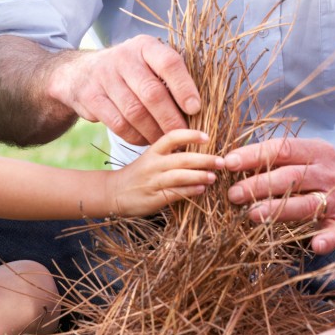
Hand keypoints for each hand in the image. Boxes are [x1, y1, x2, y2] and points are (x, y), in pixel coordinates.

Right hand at [48, 35, 201, 144]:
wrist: (80, 72)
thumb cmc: (130, 70)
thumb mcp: (148, 62)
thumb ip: (170, 77)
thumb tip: (199, 108)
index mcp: (145, 46)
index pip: (169, 63)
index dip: (184, 87)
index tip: (195, 108)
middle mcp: (123, 58)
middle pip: (152, 93)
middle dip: (171, 118)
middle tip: (185, 134)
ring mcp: (104, 77)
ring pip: (135, 112)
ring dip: (154, 132)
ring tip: (166, 141)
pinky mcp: (90, 98)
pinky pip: (118, 124)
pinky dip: (135, 137)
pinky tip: (146, 140)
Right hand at [107, 128, 224, 216]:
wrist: (113, 193)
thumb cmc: (138, 173)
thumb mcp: (151, 157)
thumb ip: (171, 153)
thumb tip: (201, 150)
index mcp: (153, 151)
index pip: (172, 137)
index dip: (190, 135)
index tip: (207, 136)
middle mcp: (153, 164)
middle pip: (182, 158)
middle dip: (204, 159)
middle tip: (221, 161)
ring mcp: (153, 182)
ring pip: (179, 176)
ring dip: (200, 176)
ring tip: (214, 177)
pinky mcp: (154, 198)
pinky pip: (175, 194)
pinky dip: (190, 191)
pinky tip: (202, 189)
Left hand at [224, 137, 334, 254]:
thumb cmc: (321, 169)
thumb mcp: (306, 154)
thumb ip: (277, 157)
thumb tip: (232, 161)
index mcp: (317, 151)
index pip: (282, 149)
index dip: (255, 155)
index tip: (229, 163)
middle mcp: (328, 172)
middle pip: (291, 177)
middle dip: (260, 184)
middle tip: (233, 194)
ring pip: (307, 204)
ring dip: (279, 209)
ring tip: (252, 215)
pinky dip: (327, 239)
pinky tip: (315, 246)